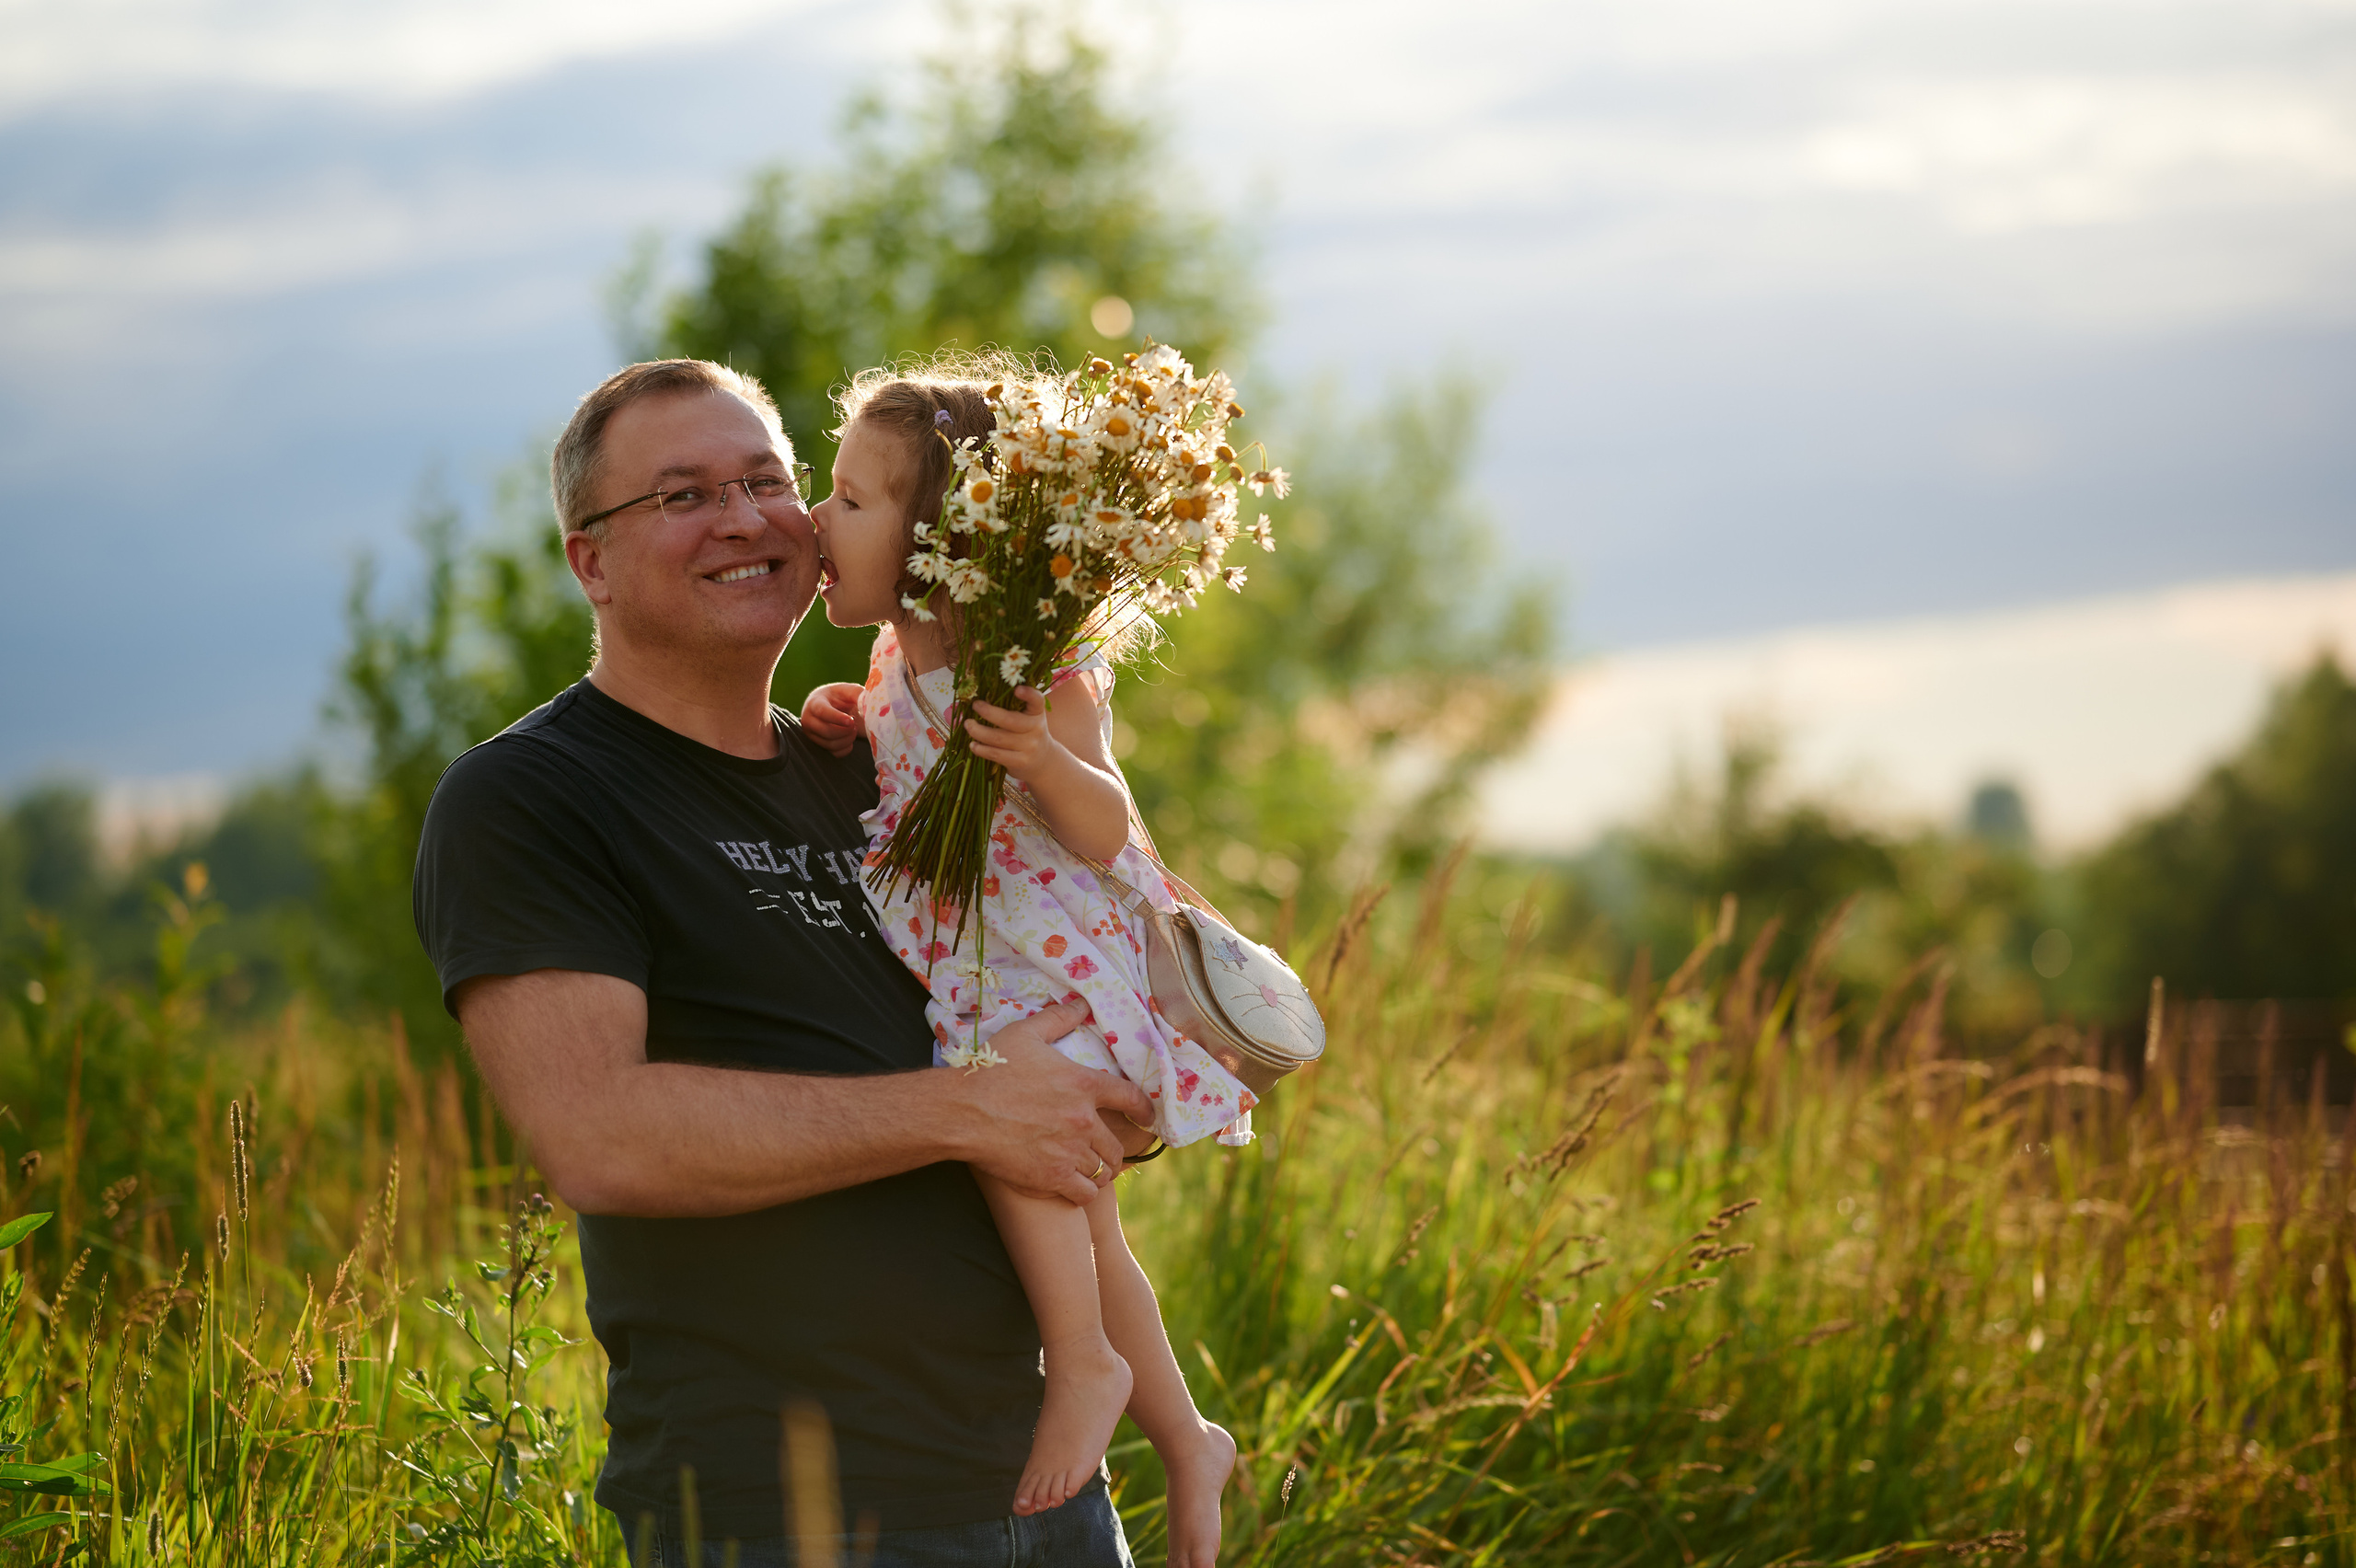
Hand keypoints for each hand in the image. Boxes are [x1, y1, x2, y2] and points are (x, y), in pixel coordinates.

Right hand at [801, 682, 864, 757]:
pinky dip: (846, 748)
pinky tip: (850, 738)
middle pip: (826, 731)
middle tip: (854, 724)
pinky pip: (834, 753)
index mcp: (815, 702)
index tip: (851, 721)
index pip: (822, 712)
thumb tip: (867, 700)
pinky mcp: (819, 745)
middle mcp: (809, 719)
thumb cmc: (841, 697)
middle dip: (846, 730)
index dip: (837, 718)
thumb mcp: (849, 690)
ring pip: (830, 744)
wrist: (834, 706)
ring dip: (848, 739)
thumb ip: (857, 693)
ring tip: (853, 729)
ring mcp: (812, 734)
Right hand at [950, 999, 1155, 1204]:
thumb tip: (1081, 1003)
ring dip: (1099, 1171)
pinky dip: (1084, 1192)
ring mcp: (1069, 1151)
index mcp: (1083, 1085)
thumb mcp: (1025, 1034)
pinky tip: (1076, 1187)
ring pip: (1103, 1170)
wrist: (962, 1111)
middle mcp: (1083, 1120)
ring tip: (1091, 1170)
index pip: (1131, 1098)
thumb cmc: (991, 1070)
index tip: (1147, 1119)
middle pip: (1117, 1145)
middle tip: (1106, 1153)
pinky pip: (1086, 1194)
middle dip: (1115, 1150)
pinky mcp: (1051, 1177)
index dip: (1144, 1110)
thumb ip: (1058, 1019)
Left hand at [964, 687, 1066, 782]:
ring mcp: (1029, 747)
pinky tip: (973, 745)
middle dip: (988, 712)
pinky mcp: (1020, 761)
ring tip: (968, 724)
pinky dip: (981, 749)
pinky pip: (996, 754)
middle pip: (1010, 720)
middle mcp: (1036, 729)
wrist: (1044, 761)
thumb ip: (1015, 707)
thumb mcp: (1029, 718)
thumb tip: (982, 697)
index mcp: (1037, 713)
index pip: (1037, 701)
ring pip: (998, 738)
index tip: (1017, 689)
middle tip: (975, 706)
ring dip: (978, 731)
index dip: (1029, 694)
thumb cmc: (1029, 733)